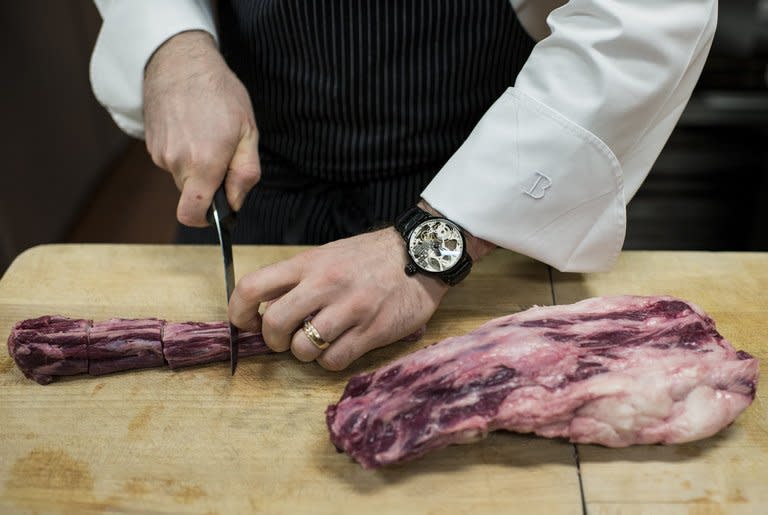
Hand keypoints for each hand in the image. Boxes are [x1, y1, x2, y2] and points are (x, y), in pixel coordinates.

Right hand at [143, 31, 260, 226]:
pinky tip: (191, 127)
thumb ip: (245, 173)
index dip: (207, 219)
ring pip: (182, 177)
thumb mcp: (248, 131)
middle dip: (209, 184)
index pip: (192, 215)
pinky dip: (184, 151)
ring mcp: (159, 154)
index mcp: (203, 164)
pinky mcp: (150, 145)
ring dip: (197, 165)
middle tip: (223, 153)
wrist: (179, 60)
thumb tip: (236, 203)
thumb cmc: (219, 93)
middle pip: (192, 195)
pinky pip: (172, 161)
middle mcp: (176, 163)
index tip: (220, 209)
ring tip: (206, 133)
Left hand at [228, 228, 448, 370]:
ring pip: (303, 349)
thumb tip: (267, 308)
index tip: (247, 324)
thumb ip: (299, 279)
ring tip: (319, 341)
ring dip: (305, 353)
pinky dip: (331, 361)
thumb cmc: (371, 257)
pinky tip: (341, 347)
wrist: (421, 254)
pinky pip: (334, 360)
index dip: (238, 312)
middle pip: (273, 323)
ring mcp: (349, 309)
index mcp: (309, 264)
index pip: (253, 287)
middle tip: (284, 339)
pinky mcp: (372, 331)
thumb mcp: (329, 256)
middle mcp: (325, 285)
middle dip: (272, 340)